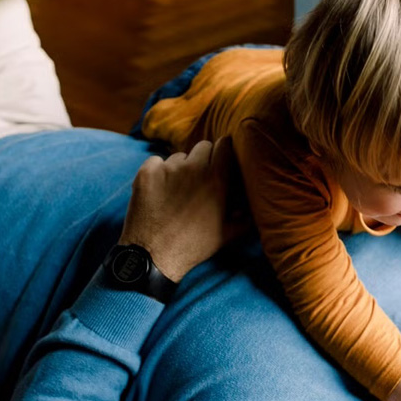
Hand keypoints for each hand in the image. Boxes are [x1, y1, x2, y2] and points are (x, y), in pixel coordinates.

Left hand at [120, 138, 237, 281]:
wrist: (153, 256)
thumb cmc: (193, 247)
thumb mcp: (228, 234)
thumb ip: (246, 217)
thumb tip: (253, 207)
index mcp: (217, 179)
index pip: (224, 145)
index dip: (223, 152)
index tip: (220, 160)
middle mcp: (194, 168)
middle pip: (202, 147)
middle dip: (203, 159)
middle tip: (199, 179)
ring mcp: (168, 168)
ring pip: (178, 157)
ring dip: (180, 169)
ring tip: (176, 192)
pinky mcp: (147, 172)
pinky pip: (155, 162)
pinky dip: (157, 173)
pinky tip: (159, 192)